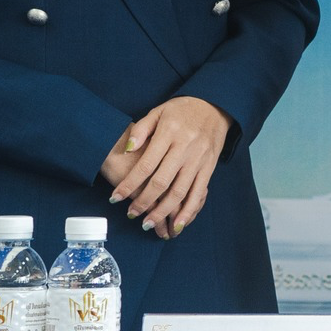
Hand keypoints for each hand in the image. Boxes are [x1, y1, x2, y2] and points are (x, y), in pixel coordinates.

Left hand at [103, 96, 233, 239]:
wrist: (214, 106)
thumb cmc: (181, 110)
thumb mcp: (158, 112)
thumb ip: (141, 129)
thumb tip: (127, 148)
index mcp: (169, 134)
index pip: (145, 165)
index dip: (129, 184)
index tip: (115, 198)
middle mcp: (185, 148)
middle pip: (162, 182)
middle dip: (144, 202)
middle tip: (131, 214)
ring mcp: (199, 159)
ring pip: (180, 191)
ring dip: (163, 212)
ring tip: (148, 224)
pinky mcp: (209, 167)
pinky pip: (199, 192)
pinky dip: (188, 211)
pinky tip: (177, 224)